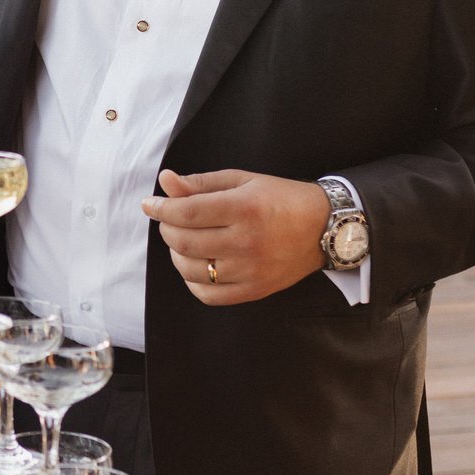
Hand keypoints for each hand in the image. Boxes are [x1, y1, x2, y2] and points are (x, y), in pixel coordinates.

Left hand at [142, 168, 330, 305]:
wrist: (324, 227)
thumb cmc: (280, 198)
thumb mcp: (243, 180)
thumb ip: (201, 183)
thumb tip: (165, 182)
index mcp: (244, 207)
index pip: (186, 212)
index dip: (160, 208)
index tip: (149, 204)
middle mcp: (246, 241)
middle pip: (183, 242)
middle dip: (167, 228)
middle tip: (170, 219)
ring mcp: (251, 269)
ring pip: (191, 269)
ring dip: (176, 254)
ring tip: (183, 240)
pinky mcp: (254, 289)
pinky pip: (208, 294)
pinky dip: (192, 281)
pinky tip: (196, 265)